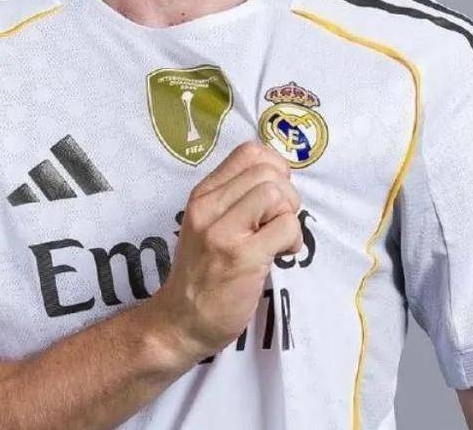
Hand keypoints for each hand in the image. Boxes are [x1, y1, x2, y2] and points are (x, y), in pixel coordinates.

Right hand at [146, 140, 302, 365]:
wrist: (180, 321)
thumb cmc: (202, 273)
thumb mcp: (207, 224)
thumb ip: (234, 199)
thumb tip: (279, 178)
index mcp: (203, 194)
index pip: (248, 152)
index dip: (275, 168)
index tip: (274, 196)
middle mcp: (209, 206)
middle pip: (267, 171)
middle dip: (287, 194)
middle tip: (279, 222)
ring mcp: (223, 232)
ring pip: (277, 193)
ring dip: (290, 216)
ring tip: (279, 239)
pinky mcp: (241, 257)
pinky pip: (286, 226)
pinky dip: (293, 240)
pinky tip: (281, 255)